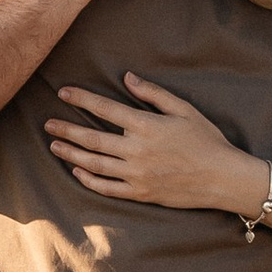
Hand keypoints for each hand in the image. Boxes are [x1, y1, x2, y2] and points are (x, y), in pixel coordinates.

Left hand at [44, 73, 266, 215]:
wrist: (223, 178)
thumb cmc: (207, 140)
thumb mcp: (183, 109)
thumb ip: (152, 93)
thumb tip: (127, 78)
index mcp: (146, 126)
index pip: (105, 109)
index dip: (81, 99)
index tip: (63, 93)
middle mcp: (137, 151)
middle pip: (92, 139)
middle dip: (66, 129)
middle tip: (47, 123)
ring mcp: (137, 175)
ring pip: (94, 164)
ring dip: (71, 154)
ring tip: (54, 145)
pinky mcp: (140, 193)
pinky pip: (107, 188)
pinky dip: (88, 180)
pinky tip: (77, 171)